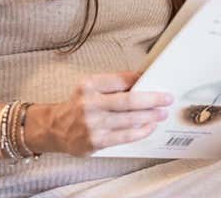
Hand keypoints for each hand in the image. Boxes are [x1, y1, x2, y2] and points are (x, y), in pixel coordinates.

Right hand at [27, 71, 172, 155]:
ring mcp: (92, 124)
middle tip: (167, 98)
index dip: (140, 79)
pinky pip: (124, 136)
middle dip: (152, 100)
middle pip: (128, 101)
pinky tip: (150, 127)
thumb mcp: (90, 87)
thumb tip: (143, 78)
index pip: (120, 80)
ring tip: (162, 113)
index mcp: (88, 85)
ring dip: (150, 116)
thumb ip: (113, 83)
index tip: (155, 78)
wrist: (54, 128)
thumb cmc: (79, 105)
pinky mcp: (95, 142)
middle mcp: (89, 104)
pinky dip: (140, 131)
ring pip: (129, 119)